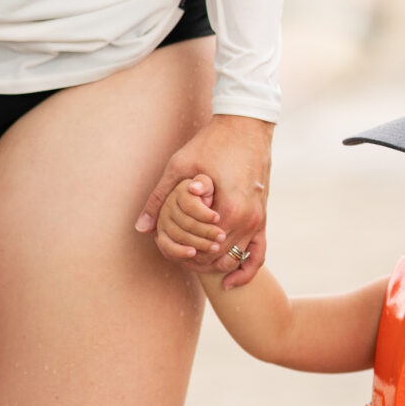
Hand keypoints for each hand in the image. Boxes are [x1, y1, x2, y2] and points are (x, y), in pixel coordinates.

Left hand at [137, 114, 271, 287]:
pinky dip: (246, 268)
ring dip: (216, 265)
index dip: (183, 255)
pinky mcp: (263, 215)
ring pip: (237, 259)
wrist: (246, 124)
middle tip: (177, 256)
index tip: (167, 250)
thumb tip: (141, 227)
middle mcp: (249, 219)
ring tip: (193, 260)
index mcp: (230, 210)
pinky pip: (259, 252)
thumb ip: (160, 198)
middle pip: (219, 260)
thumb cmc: (211, 143)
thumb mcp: (179, 167)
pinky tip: (231, 281)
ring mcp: (260, 219)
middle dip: (197, 262)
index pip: (204, 251)